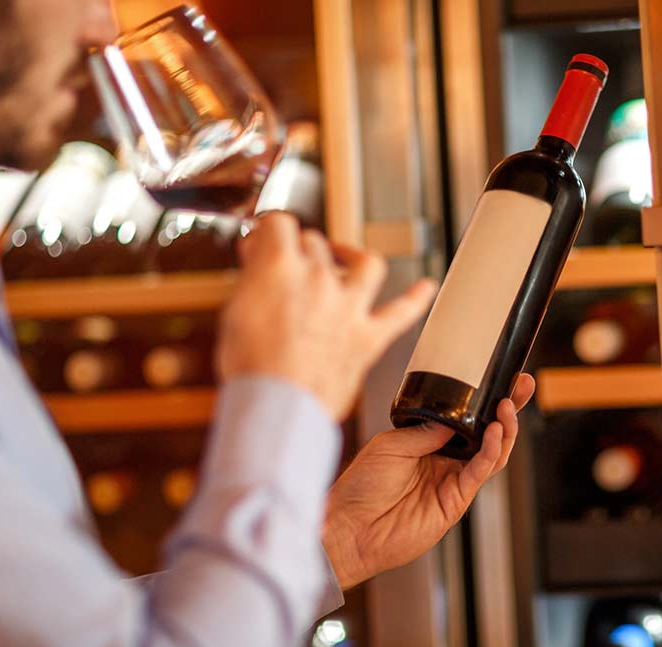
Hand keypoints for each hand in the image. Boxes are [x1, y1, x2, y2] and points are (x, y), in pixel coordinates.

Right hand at [217, 212, 436, 419]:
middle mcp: (320, 280)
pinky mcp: (368, 339)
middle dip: (300, 250)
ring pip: (366, 264)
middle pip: (317, 244)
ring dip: (356, 257)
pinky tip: (426, 287)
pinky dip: (417, 299)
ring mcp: (349, 308)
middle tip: (289, 265)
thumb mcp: (234, 312)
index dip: (268, 232)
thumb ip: (251, 280)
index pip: (279, 225)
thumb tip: (258, 259)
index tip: (263, 243)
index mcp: (281, 268)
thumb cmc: (251, 368)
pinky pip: (402, 313)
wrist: (278, 406)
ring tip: (348, 258)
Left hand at [322, 374, 535, 589]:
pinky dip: (491, 452)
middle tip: (522, 386)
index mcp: (428, 445)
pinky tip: (494, 433)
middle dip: (508, 410)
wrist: (350, 527)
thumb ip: (425, 431)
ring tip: (506, 407)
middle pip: (487, 434)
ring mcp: (453, 482)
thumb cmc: (361, 488)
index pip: (465, 420)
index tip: (501, 379)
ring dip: (504, 429)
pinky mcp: (456, 502)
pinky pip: (480, 472)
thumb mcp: (390, 445)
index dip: (485, 402)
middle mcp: (445, 462)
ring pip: (492, 453)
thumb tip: (454, 415)